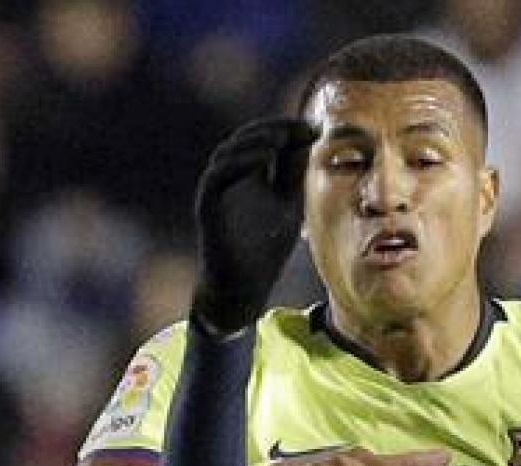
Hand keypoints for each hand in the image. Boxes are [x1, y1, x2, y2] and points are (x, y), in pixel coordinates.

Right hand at [192, 117, 315, 336]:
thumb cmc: (266, 248)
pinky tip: (264, 156)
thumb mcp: (289, 204)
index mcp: (251, 175)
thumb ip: (294, 174)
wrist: (245, 285)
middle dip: (273, 129)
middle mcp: (231, 176)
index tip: (314, 128)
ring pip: (229, 152)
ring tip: (282, 137)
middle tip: (299, 126)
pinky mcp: (207, 203)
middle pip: (247, 139)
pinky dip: (239, 162)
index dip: (287, 130)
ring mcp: (217, 188)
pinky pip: (218, 175)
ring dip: (255, 140)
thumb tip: (311, 138)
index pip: (266, 141)